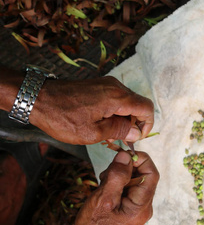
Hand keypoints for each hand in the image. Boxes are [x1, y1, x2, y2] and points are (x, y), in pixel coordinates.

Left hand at [30, 76, 153, 144]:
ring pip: (126, 103)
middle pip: (137, 105)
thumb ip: (118, 131)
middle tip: (119, 139)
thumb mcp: (92, 132)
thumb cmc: (62, 117)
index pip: (146, 108)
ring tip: (107, 134)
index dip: (147, 125)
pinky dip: (114, 113)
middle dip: (133, 124)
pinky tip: (100, 124)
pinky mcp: (98, 86)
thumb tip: (136, 133)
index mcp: (117, 97)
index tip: (136, 138)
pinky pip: (115, 100)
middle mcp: (115, 87)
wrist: (36, 98)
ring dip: (122, 120)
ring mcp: (106, 85)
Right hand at [40, 150, 158, 224]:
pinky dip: (115, 184)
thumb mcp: (103, 199)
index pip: (152, 174)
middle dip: (125, 168)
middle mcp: (144, 207)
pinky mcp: (128, 209)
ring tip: (102, 184)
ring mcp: (136, 209)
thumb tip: (126, 156)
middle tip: (106, 173)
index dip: (140, 160)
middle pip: (143, 176)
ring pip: (133, 181)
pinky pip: (126, 189)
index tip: (122, 155)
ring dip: (118, 176)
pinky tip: (103, 190)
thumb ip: (117, 176)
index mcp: (142, 205)